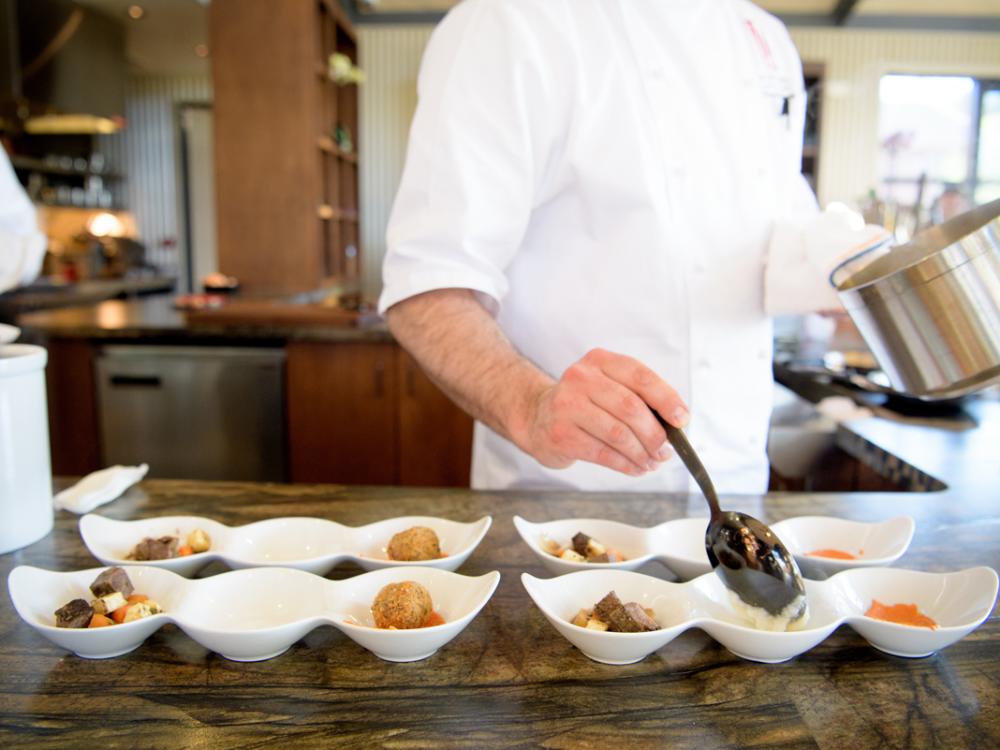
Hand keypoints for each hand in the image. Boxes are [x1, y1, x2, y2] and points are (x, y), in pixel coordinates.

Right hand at [516, 348, 689, 476]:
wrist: (537, 416)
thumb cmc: (583, 403)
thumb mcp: (607, 387)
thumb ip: (638, 398)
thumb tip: (675, 424)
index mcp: (599, 361)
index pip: (641, 377)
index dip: (666, 399)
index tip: (682, 419)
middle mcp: (581, 378)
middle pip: (631, 408)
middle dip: (655, 434)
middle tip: (666, 451)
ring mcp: (567, 406)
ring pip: (619, 434)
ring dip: (642, 453)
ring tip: (652, 462)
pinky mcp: (562, 434)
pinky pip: (604, 453)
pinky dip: (626, 464)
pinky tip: (635, 468)